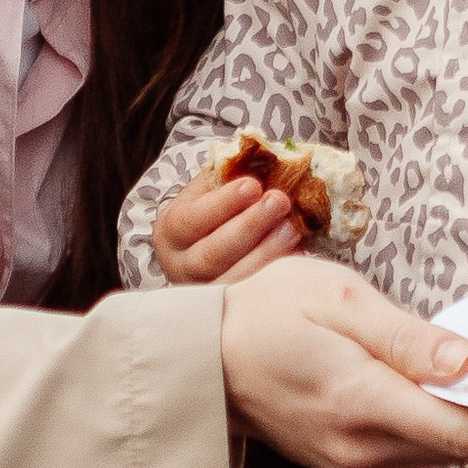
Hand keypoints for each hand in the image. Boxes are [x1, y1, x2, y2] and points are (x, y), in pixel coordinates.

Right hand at [155, 167, 306, 287]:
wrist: (205, 248)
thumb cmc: (213, 213)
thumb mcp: (210, 190)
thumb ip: (227, 176)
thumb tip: (265, 159)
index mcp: (171, 232)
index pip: (191, 219)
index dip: (223, 203)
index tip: (253, 185)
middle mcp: (181, 267)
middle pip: (211, 254)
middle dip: (249, 226)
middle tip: (280, 201)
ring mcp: (204, 293)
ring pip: (232, 280)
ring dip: (265, 254)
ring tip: (291, 229)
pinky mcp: (228, 308)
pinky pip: (252, 297)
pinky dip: (275, 276)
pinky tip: (296, 257)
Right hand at [219, 256, 467, 467]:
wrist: (202, 362)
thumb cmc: (266, 313)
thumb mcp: (339, 300)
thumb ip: (409, 338)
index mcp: (363, 402)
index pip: (467, 433)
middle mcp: (364, 450)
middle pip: (466, 446)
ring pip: (446, 450)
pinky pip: (421, 453)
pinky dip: (444, 428)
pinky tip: (442, 395)